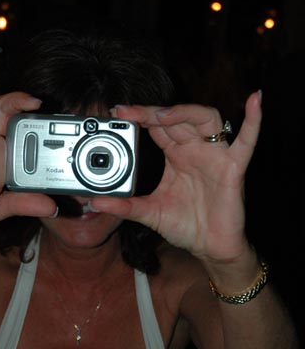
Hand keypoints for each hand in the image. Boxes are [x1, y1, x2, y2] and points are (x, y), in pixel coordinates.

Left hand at [90, 92, 261, 262]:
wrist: (209, 248)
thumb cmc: (186, 226)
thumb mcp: (149, 213)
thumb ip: (124, 206)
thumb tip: (94, 203)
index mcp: (176, 155)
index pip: (157, 127)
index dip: (140, 117)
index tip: (117, 112)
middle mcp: (195, 149)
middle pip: (176, 118)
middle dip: (152, 113)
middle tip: (128, 112)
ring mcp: (215, 155)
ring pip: (205, 119)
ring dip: (183, 113)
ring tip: (161, 115)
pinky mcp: (234, 168)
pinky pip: (247, 141)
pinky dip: (254, 121)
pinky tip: (255, 101)